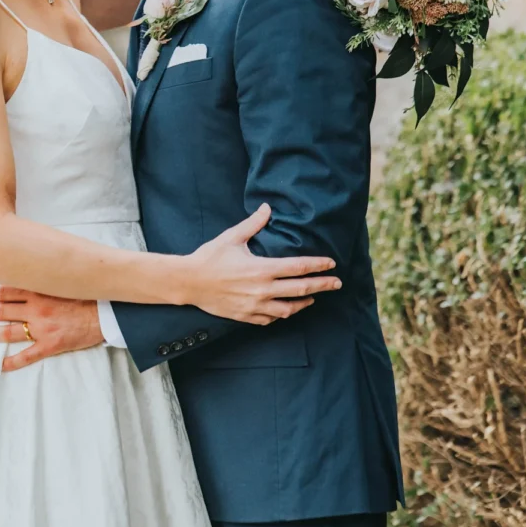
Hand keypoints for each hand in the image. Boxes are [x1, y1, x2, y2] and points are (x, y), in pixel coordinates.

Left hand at [0, 286, 104, 371]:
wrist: (106, 314)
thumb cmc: (88, 295)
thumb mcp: (64, 281)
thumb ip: (47, 280)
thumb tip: (32, 271)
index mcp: (40, 292)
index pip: (8, 291)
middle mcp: (37, 310)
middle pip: (4, 310)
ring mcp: (42, 329)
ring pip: (9, 332)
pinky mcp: (50, 345)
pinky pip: (27, 356)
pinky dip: (12, 362)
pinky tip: (1, 365)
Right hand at [184, 204, 341, 323]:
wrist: (189, 282)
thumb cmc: (210, 257)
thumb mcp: (232, 237)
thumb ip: (253, 224)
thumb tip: (267, 208)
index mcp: (262, 269)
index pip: (298, 267)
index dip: (318, 265)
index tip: (331, 264)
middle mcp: (262, 290)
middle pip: (301, 289)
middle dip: (322, 285)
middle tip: (336, 283)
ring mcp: (255, 306)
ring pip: (289, 309)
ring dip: (304, 303)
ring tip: (312, 298)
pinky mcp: (246, 316)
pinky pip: (271, 319)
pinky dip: (282, 314)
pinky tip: (285, 309)